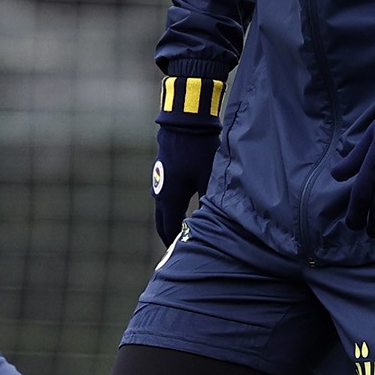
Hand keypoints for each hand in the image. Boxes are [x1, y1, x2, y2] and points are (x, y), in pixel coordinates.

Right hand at [153, 118, 219, 244]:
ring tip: (181, 227)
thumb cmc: (198, 150)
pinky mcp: (163, 169)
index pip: (169, 228)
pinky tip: (181, 203)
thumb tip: (215, 221)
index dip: (175, 241)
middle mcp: (160, 193)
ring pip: (162, 207)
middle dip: (168, 234)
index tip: (181, 252)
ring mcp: (159, 180)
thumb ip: (210, 202)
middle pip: (161, 221)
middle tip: (177, 246)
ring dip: (169, 218)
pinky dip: (170, 204)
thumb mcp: (208, 179)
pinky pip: (164, 194)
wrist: (185, 121)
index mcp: (170, 198)